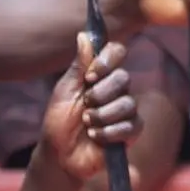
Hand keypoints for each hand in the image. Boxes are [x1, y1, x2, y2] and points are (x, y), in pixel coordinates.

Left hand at [39, 34, 137, 180]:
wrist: (59, 156)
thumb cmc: (58, 121)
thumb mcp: (64, 91)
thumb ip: (78, 65)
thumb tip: (84, 34)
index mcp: (99, 75)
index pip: (117, 52)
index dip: (107, 61)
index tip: (90, 76)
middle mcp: (116, 89)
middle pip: (123, 78)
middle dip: (100, 95)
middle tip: (85, 106)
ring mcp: (125, 110)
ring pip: (127, 103)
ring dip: (102, 116)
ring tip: (88, 125)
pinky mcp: (131, 131)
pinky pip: (131, 125)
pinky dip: (109, 133)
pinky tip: (96, 137)